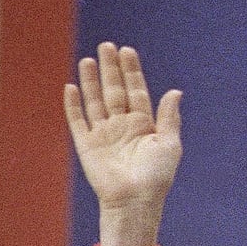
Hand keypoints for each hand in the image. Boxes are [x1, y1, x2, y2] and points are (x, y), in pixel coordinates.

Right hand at [64, 43, 182, 245]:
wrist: (135, 200)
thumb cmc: (157, 176)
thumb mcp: (169, 143)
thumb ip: (169, 117)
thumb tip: (175, 91)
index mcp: (144, 123)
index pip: (136, 90)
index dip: (132, 71)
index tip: (127, 50)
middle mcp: (123, 125)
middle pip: (114, 90)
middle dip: (111, 68)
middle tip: (106, 45)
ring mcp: (104, 133)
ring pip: (95, 100)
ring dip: (91, 81)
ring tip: (88, 59)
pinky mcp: (87, 145)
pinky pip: (78, 120)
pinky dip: (73, 104)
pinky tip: (70, 86)